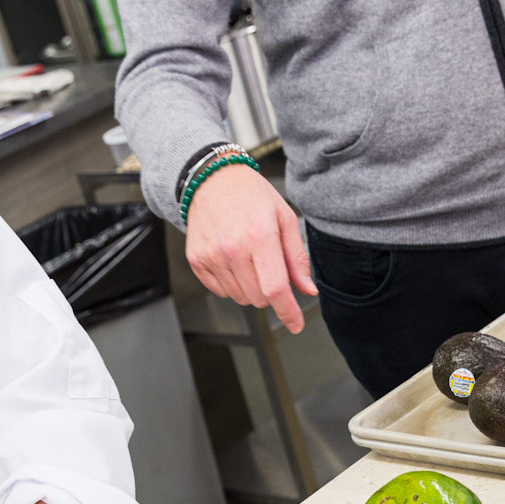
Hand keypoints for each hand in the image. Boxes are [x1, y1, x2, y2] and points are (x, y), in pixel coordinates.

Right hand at [185, 164, 316, 331]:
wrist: (213, 180)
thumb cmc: (251, 195)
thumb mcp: (284, 219)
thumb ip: (297, 258)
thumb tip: (307, 289)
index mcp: (259, 236)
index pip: (275, 289)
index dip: (288, 312)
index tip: (295, 323)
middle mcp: (232, 249)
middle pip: (258, 298)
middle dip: (270, 291)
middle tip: (268, 265)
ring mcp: (211, 256)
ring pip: (240, 297)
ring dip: (250, 287)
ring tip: (248, 257)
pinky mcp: (197, 260)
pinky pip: (220, 291)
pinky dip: (231, 282)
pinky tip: (232, 259)